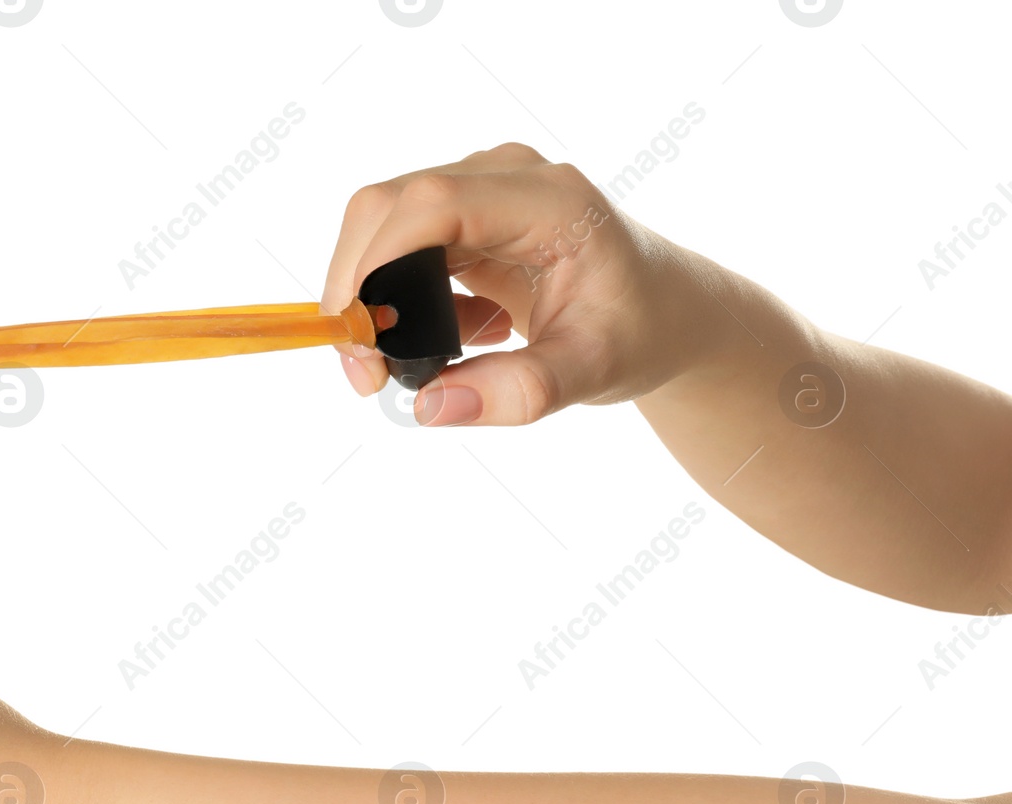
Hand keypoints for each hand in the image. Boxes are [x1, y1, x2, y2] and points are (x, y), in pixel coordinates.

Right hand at [322, 142, 726, 425]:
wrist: (662, 312)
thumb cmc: (639, 332)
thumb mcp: (592, 373)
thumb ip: (518, 391)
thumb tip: (428, 407)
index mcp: (549, 201)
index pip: (433, 204)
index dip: (376, 261)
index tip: (358, 335)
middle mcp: (506, 178)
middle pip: (390, 207)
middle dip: (358, 287)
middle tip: (366, 372)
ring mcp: (481, 190)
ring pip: (382, 227)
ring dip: (372, 299)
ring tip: (405, 365)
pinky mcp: (463, 215)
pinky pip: (398, 247)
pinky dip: (400, 302)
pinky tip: (460, 335)